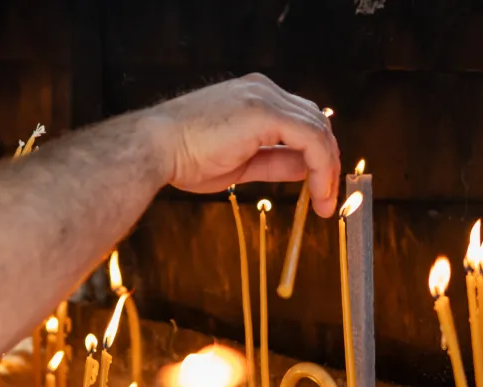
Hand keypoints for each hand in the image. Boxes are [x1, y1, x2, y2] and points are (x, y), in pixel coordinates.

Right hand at [148, 73, 339, 216]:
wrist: (154, 149)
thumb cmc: (183, 157)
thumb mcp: (240, 164)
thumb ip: (273, 162)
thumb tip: (304, 170)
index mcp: (253, 96)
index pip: (299, 119)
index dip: (315, 153)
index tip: (320, 187)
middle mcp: (262, 89)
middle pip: (315, 120)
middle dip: (328, 161)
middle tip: (329, 198)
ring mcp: (264, 97)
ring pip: (318, 129)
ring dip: (328, 168)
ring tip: (325, 202)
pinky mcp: (265, 112)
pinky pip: (310, 139)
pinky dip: (321, 167)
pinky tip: (318, 192)